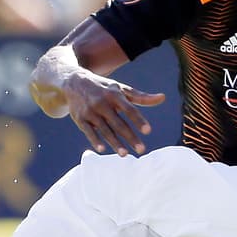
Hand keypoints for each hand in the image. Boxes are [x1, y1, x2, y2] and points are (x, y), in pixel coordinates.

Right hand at [30, 73, 164, 155]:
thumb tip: (162, 98)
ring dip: (115, 142)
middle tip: (142, 150)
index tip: (148, 131)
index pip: (129, 109)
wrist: (74, 81)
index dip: (138, 120)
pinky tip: (103, 149)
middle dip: (130, 137)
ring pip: (105, 130)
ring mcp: (90, 111)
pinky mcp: (79, 118)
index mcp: (115, 95)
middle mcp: (102, 103)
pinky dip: (95, 140)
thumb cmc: (104, 88)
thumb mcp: (121, 89)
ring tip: (125, 155)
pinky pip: (88, 131)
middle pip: (119, 123)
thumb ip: (141, 97)